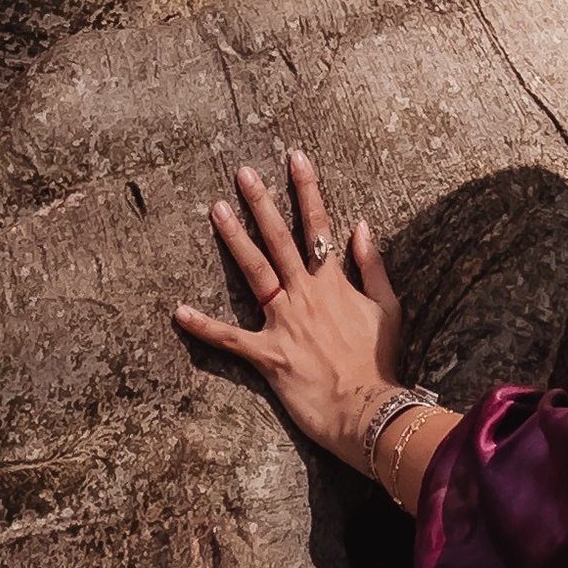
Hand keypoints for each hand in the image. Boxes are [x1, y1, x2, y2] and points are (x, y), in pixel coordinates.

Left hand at [173, 149, 406, 468]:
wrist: (368, 409)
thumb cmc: (380, 362)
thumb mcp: (388, 308)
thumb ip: (373, 266)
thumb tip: (360, 227)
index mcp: (333, 283)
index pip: (318, 225)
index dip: (307, 189)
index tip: (295, 157)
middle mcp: (305, 295)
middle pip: (279, 239)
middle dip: (261, 203)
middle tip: (242, 172)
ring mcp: (284, 323)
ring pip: (255, 273)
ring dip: (234, 240)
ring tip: (216, 209)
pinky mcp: (268, 355)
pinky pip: (230, 338)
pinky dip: (204, 326)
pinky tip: (179, 310)